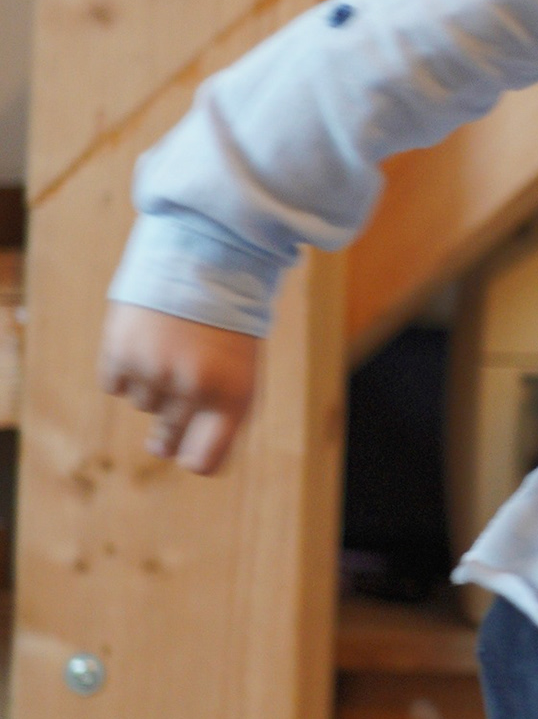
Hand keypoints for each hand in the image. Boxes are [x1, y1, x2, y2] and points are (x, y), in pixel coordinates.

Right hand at [98, 303, 259, 473]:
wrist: (206, 257)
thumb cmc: (225, 324)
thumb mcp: (240, 369)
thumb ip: (218, 413)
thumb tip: (178, 458)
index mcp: (233, 397)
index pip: (204, 460)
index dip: (192, 460)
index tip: (186, 457)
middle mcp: (193, 388)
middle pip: (168, 439)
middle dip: (166, 438)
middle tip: (165, 429)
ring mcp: (155, 370)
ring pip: (143, 404)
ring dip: (151, 386)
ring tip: (168, 350)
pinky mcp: (122, 352)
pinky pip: (115, 384)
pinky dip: (126, 369)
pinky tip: (144, 343)